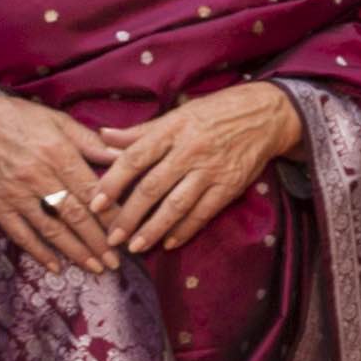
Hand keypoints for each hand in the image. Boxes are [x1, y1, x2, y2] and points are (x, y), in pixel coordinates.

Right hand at [0, 88, 122, 272]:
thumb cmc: (19, 119)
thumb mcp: (58, 121)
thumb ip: (92, 143)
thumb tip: (126, 157)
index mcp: (57, 152)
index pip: (91, 190)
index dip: (111, 215)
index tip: (127, 232)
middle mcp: (38, 175)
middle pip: (75, 215)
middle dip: (98, 241)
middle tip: (116, 262)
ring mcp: (16, 193)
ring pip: (51, 229)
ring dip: (76, 252)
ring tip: (96, 268)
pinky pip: (21, 234)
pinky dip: (39, 253)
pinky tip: (56, 267)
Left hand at [91, 81, 302, 253]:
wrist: (265, 115)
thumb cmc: (214, 113)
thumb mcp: (177, 114)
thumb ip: (140, 131)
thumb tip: (102, 135)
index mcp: (172, 129)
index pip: (135, 157)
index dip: (112, 182)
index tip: (95, 204)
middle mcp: (189, 150)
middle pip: (152, 187)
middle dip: (128, 215)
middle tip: (111, 237)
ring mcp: (211, 171)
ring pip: (176, 206)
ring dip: (153, 229)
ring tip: (134, 247)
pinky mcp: (230, 186)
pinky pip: (203, 214)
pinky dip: (184, 230)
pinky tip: (168, 243)